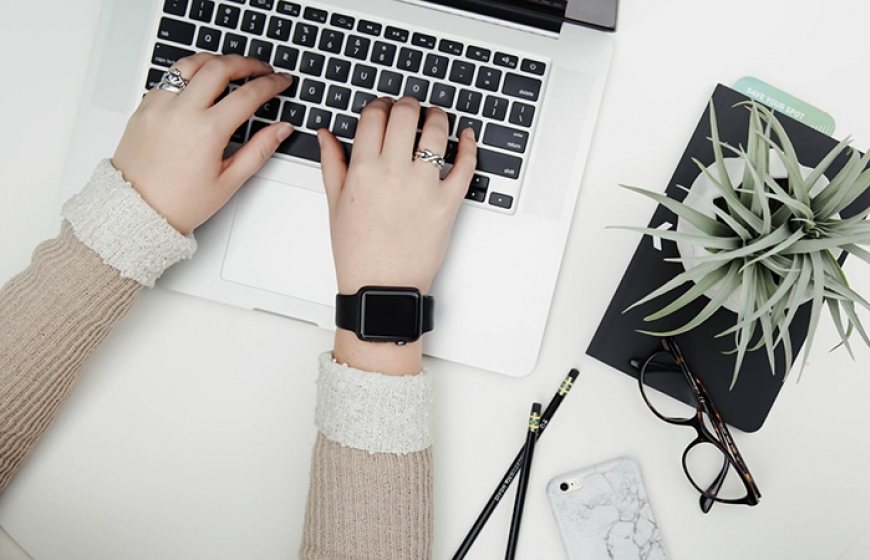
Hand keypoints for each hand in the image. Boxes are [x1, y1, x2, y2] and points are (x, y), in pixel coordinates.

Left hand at [112, 54, 294, 233]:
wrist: (136, 211)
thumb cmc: (179, 203)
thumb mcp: (229, 181)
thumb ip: (259, 150)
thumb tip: (281, 129)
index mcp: (207, 131)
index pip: (248, 95)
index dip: (271, 84)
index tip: (281, 81)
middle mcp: (181, 112)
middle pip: (220, 67)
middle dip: (247, 63)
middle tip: (261, 68)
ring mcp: (160, 105)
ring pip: (191, 64)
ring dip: (216, 60)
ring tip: (231, 67)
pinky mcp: (145, 107)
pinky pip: (170, 78)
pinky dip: (190, 74)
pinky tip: (200, 84)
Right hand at [318, 96, 476, 374]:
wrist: (382, 287)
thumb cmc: (357, 252)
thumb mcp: (335, 204)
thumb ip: (332, 163)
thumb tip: (326, 134)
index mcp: (363, 170)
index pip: (374, 116)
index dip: (380, 105)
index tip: (383, 108)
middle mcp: (394, 172)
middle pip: (405, 114)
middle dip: (407, 104)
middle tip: (409, 108)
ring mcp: (424, 186)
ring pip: (436, 131)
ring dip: (437, 116)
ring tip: (435, 118)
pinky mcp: (448, 202)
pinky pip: (465, 165)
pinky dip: (469, 145)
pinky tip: (466, 137)